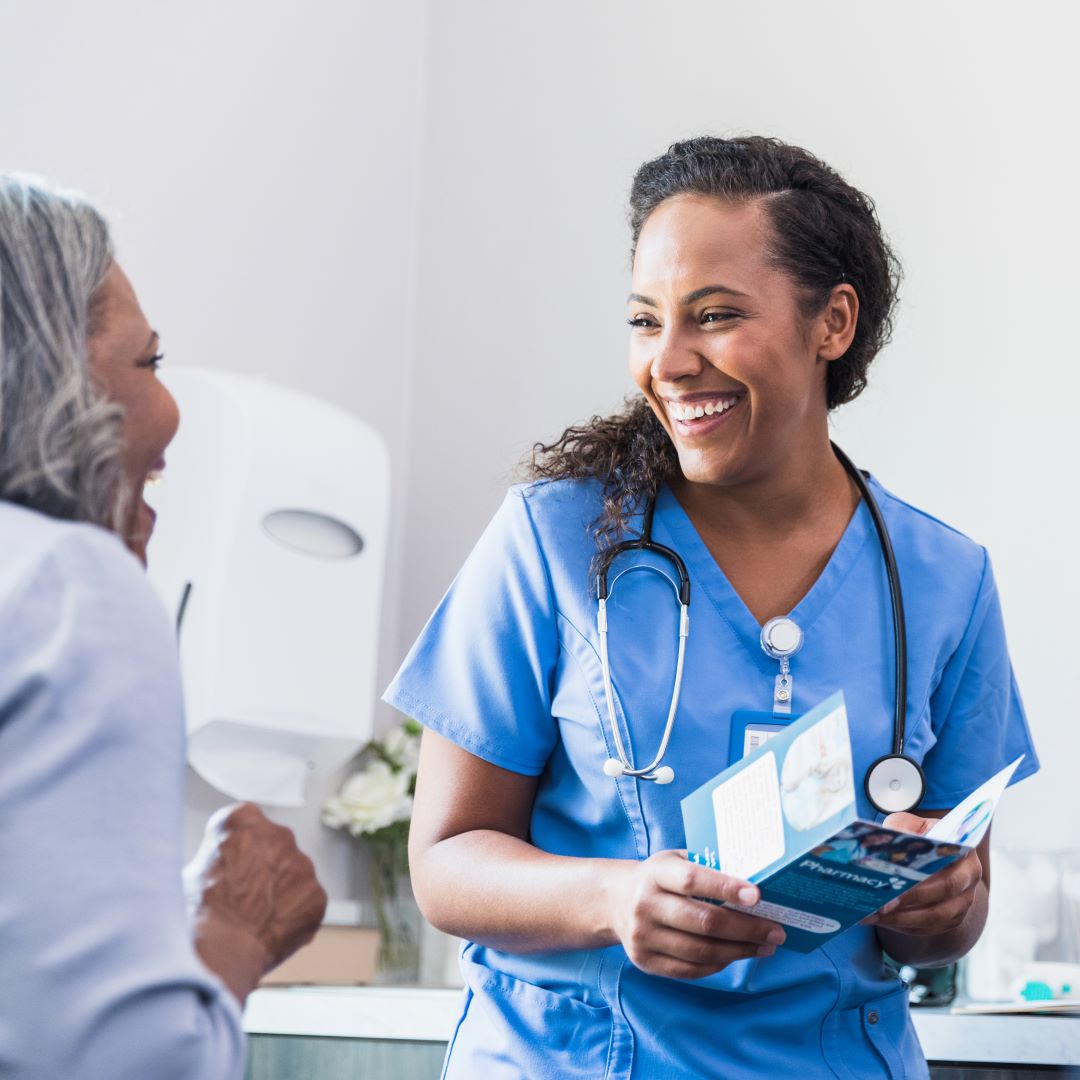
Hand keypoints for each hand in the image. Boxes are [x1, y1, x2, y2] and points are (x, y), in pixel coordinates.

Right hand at [185, 803, 327, 1001]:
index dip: (236, 849)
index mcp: (245, 819)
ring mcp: (303, 865)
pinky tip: (271, 930)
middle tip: (243, 896)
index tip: (229, 867)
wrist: (223, 948)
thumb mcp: (193, 869)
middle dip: (262, 866)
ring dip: (280, 890)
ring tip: (255, 918)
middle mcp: (280, 834)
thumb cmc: (199, 910)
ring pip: (293, 874)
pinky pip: (306, 902)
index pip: (244, 823)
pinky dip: (293, 915)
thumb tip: (220, 863)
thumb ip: (218, 856)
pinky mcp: (317, 895)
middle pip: (273, 846)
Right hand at [608, 850, 785, 979]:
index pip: (693, 880)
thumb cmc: (659, 878)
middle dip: (747, 929)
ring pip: (701, 951)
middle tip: (776, 931)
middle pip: (703, 922)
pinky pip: (690, 970)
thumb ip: (707, 867)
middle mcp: (646, 905)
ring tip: (765, 946)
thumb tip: (756, 880)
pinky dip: (719, 965)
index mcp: (656, 873)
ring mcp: (643, 937)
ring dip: (739, 951)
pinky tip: (736, 955)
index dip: (726, 888)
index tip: (757, 895)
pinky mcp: (645, 962)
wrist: (613, 901)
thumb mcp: (675, 860)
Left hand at [863, 812, 982, 936]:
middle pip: (941, 898)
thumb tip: (880, 843)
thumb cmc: (921, 835)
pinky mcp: (953, 917)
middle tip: (879, 907)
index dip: (921, 886)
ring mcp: (964, 901)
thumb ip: (900, 829)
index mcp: (963, 852)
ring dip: (902, 920)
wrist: (937, 850)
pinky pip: (929, 928)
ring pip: (936, 919)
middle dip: (908, 904)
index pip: (946, 875)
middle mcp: (969, 878)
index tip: (893, 889)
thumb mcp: (912, 825)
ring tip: (873, 916)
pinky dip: (904, 926)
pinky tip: (882, 921)